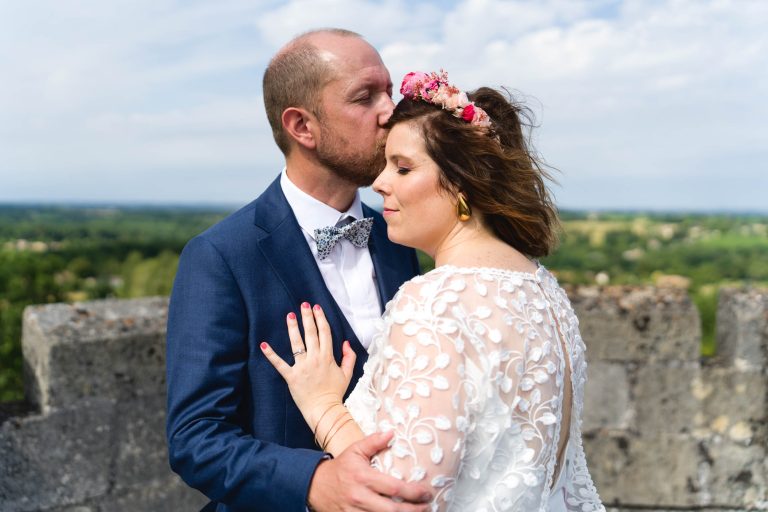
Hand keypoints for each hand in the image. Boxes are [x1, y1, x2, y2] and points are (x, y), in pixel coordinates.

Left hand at [260, 302, 356, 428]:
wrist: (324, 409)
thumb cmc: (335, 392)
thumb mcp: (347, 374)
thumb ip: (349, 357)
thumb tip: (346, 343)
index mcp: (328, 357)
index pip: (324, 333)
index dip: (320, 319)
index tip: (317, 308)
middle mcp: (315, 359)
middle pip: (311, 333)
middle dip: (307, 317)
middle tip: (304, 304)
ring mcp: (302, 367)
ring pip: (297, 344)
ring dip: (293, 328)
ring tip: (290, 315)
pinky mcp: (291, 376)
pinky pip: (280, 364)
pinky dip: (271, 355)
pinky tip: (264, 345)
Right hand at [308, 431, 432, 511]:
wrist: (315, 485)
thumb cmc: (340, 467)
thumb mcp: (355, 450)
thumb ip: (373, 442)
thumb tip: (391, 432)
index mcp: (363, 477)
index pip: (393, 487)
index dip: (413, 492)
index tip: (426, 491)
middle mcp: (359, 497)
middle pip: (391, 510)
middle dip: (413, 511)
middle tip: (427, 506)